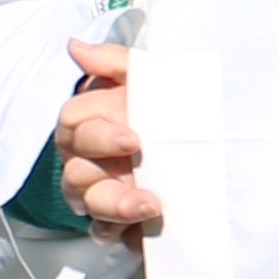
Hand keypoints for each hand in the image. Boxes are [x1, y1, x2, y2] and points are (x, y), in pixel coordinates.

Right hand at [56, 40, 161, 241]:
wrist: (205, 155)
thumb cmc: (164, 113)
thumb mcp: (145, 81)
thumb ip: (115, 62)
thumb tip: (76, 47)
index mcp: (89, 124)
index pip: (73, 121)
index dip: (97, 128)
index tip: (133, 134)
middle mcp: (87, 160)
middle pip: (75, 163)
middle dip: (104, 157)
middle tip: (138, 150)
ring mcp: (99, 192)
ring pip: (87, 200)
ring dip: (115, 202)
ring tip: (149, 202)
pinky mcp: (115, 223)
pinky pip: (102, 232)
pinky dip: (119, 230)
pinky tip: (144, 224)